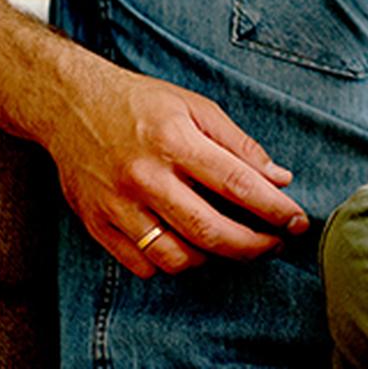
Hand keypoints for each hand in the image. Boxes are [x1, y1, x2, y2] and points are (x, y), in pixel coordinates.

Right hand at [45, 62, 309, 277]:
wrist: (70, 104)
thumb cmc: (140, 103)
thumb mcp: (196, 107)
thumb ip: (239, 145)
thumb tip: (279, 179)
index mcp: (175, 141)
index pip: (238, 185)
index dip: (274, 209)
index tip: (297, 222)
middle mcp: (145, 177)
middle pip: (210, 231)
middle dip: (253, 246)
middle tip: (275, 245)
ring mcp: (118, 205)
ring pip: (176, 257)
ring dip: (213, 259)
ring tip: (231, 245)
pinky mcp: (97, 224)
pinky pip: (142, 264)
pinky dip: (171, 264)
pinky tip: (187, 247)